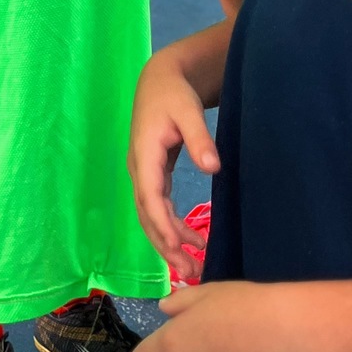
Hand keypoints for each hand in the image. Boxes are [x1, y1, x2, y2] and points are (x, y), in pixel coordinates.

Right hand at [128, 52, 219, 272]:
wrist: (159, 80)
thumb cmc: (174, 95)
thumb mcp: (188, 111)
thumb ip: (199, 138)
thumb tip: (212, 168)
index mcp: (144, 154)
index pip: (150, 196)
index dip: (162, 224)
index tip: (179, 247)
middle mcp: (138, 169)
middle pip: (146, 214)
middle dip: (165, 245)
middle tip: (189, 271)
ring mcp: (143, 173)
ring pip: (149, 216)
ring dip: (166, 242)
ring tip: (190, 266)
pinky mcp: (151, 175)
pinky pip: (155, 209)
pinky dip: (169, 228)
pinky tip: (187, 240)